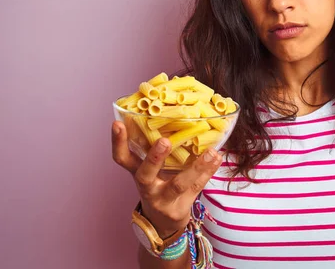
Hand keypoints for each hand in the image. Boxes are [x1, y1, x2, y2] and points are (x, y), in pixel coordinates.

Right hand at [111, 121, 222, 236]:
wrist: (164, 222)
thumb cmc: (158, 184)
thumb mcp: (152, 168)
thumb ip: (156, 146)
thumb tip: (173, 111)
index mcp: (137, 171)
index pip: (122, 158)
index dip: (118, 142)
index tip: (117, 124)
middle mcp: (147, 186)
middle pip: (145, 174)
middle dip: (154, 158)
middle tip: (164, 141)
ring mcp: (163, 199)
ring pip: (178, 184)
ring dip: (196, 167)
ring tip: (211, 152)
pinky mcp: (181, 207)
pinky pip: (197, 187)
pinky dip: (209, 171)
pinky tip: (217, 158)